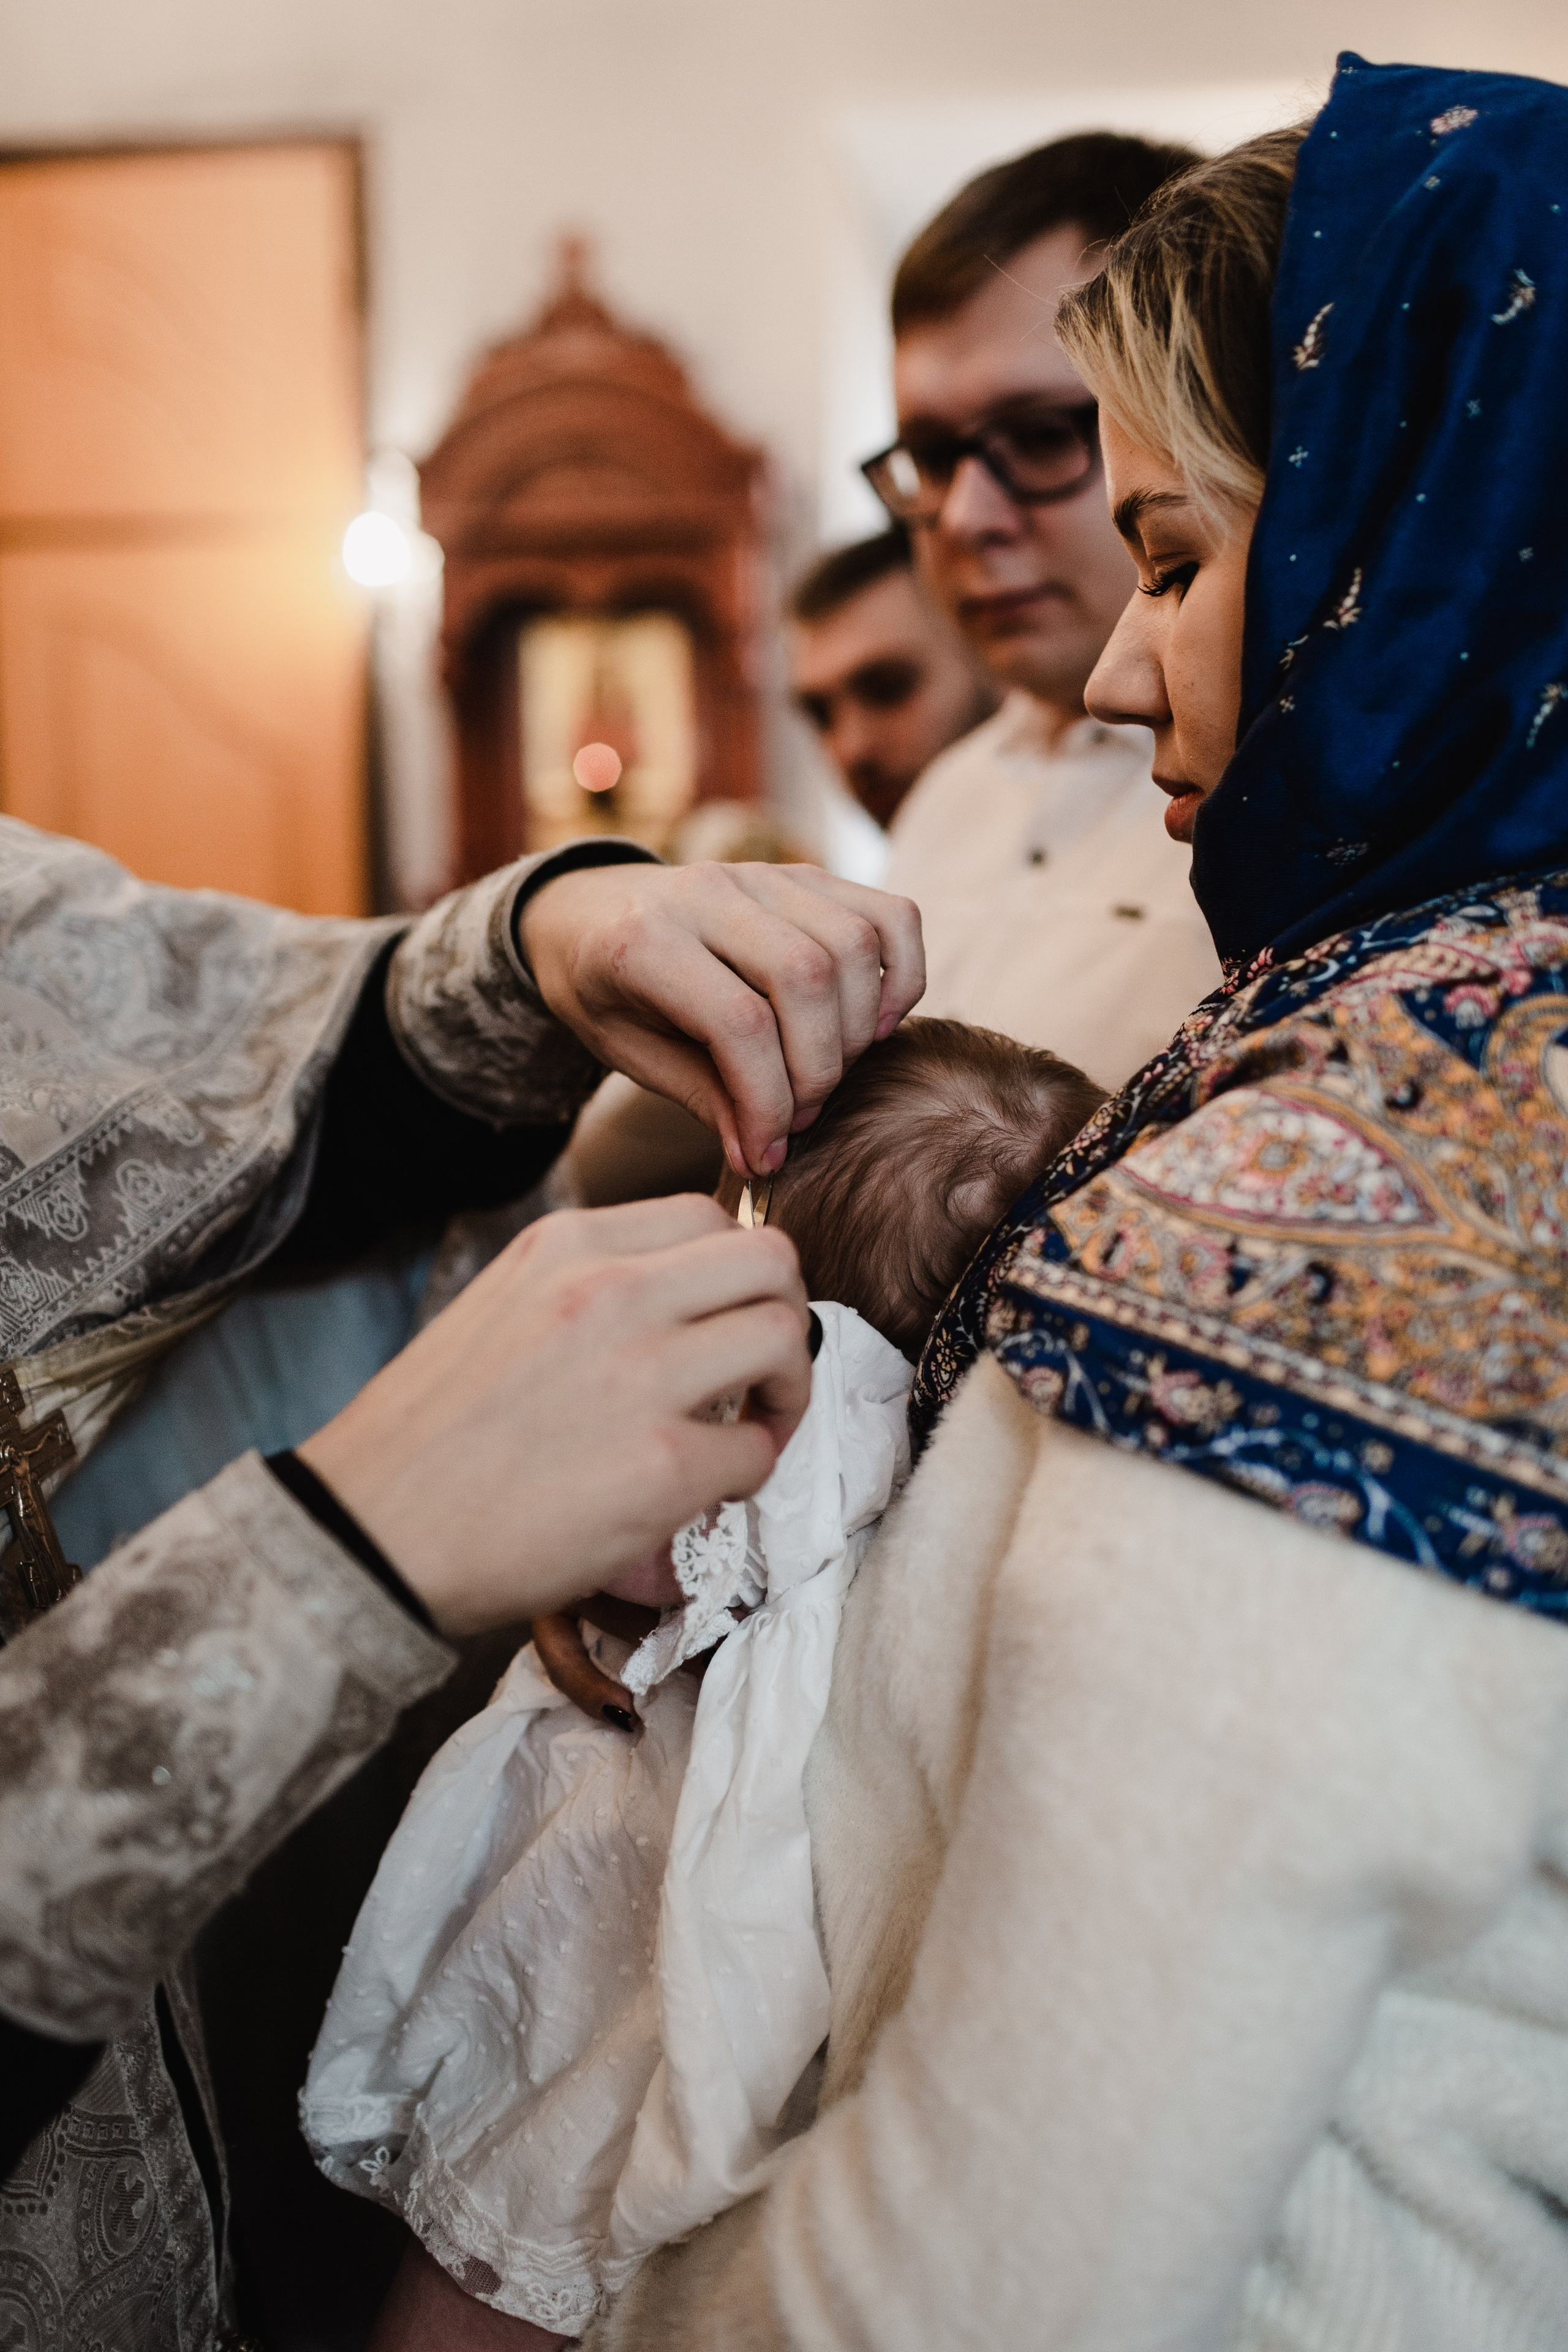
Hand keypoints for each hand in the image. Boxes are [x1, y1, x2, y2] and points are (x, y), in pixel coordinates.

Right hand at [299, 1198, 809, 1635]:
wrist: (369, 1534)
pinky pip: (758, 1450)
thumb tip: (683, 1303)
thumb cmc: (431, 1437)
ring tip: (748, 1429)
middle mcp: (609, 1291)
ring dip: (787, 1389)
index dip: (740, 1274)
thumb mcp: (502, 1307)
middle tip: (762, 1372)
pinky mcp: (661, 1465)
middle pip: (771, 1261)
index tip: (725, 1322)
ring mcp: (640, 1374)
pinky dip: (750, 1472)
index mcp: (567, 1245)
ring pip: (786, 1338)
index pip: (710, 1217)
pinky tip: (706, 1491)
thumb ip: (590, 1289)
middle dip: (787, 1313)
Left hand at [520, 860, 924, 1176]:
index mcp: (645, 940)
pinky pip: (889, 916)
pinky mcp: (807, 876)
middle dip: (817, 1068)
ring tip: (827, 1073)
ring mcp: (764, 874)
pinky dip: (901, 975)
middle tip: (797, 1116)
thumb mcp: (629, 1053)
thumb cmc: (607, 991)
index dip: (767, 1101)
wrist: (587, 911)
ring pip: (853, 944)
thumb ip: (703, 1098)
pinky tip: (873, 1025)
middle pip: (807, 977)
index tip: (766, 1153)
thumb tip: (765, 1156)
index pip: (739, 1022)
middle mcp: (709, 892)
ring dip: (858, 1029)